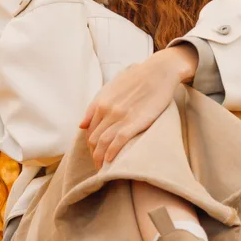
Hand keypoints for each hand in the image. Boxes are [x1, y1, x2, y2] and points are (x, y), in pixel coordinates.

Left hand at [82, 46, 198, 169]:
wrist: (158, 71)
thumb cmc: (137, 78)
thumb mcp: (112, 88)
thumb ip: (96, 105)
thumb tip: (82, 124)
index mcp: (101, 102)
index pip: (89, 130)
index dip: (90, 144)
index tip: (96, 153)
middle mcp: (107, 110)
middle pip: (93, 139)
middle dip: (94, 154)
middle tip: (100, 165)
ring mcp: (120, 116)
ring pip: (102, 143)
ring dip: (100, 159)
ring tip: (102, 169)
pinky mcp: (134, 122)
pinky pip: (117, 142)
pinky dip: (111, 154)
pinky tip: (110, 162)